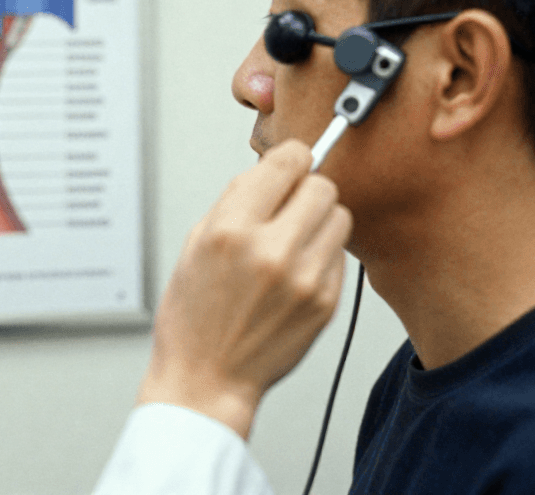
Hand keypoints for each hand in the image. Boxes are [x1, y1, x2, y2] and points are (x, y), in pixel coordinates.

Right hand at [137, 139, 351, 439]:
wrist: (207, 377)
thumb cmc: (194, 315)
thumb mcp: (195, 243)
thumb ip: (237, 201)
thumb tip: (273, 168)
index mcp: (231, 230)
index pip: (287, 162)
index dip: (290, 158)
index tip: (289, 164)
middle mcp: (271, 251)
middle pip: (323, 186)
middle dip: (306, 190)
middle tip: (288, 208)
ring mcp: (304, 279)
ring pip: (340, 218)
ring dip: (319, 222)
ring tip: (292, 241)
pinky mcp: (325, 303)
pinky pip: (339, 255)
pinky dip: (322, 256)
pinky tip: (295, 273)